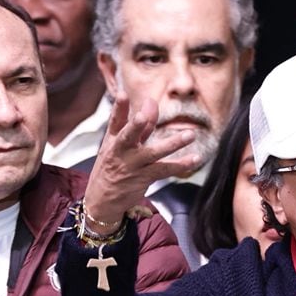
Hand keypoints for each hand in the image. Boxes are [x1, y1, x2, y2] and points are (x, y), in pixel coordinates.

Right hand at [83, 95, 204, 226]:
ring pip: (153, 153)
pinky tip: (194, 159)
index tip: (123, 94)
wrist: (102, 200)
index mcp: (113, 140)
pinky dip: (180, 165)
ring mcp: (132, 166)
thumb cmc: (112, 167)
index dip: (119, 108)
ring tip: (190, 135)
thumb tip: (151, 102)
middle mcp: (121, 151)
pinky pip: (164, 170)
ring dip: (172, 144)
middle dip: (135, 126)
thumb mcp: (119, 144)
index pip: (115, 121)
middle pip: (128, 136)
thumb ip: (139, 125)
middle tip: (142, 117)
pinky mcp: (143, 178)